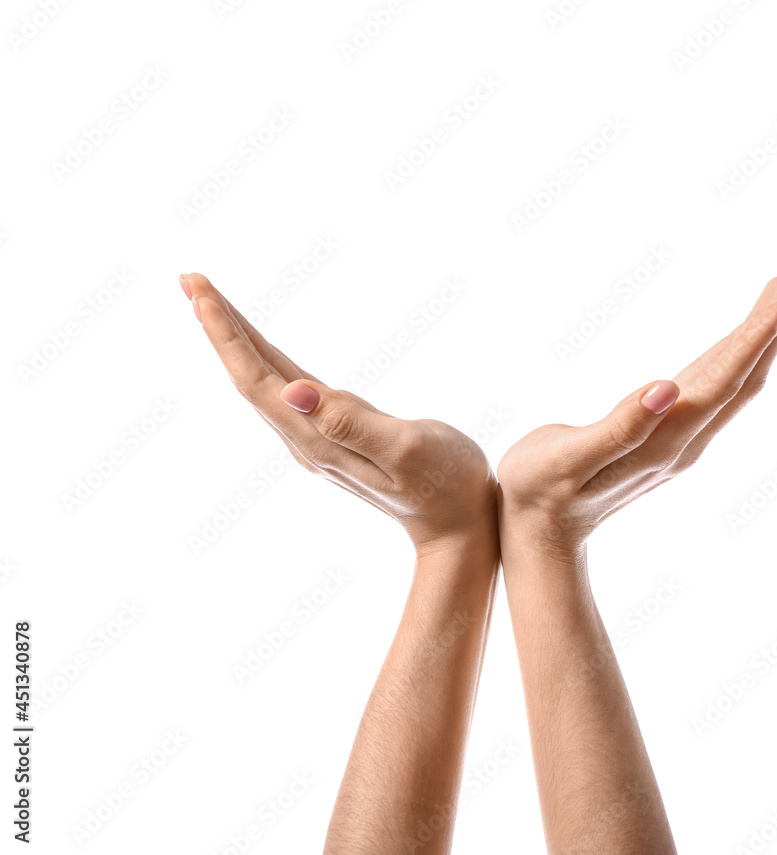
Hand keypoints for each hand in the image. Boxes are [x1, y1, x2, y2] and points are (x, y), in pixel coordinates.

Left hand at [180, 273, 496, 554]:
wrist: (458, 525)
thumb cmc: (445, 484)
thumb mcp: (406, 449)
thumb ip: (351, 422)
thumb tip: (294, 391)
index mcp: (318, 438)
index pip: (256, 380)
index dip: (226, 335)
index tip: (199, 291)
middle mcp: (307, 439)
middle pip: (249, 376)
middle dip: (218, 325)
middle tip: (190, 278)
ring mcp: (318, 438)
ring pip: (264, 381)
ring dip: (236, 340)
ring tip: (210, 302)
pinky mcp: (335, 434)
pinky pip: (286, 388)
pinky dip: (265, 357)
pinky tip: (260, 347)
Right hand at [497, 273, 776, 562]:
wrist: (539, 534)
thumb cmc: (539, 490)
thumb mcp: (568, 458)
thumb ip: (619, 427)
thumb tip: (666, 388)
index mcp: (664, 441)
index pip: (724, 381)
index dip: (755, 336)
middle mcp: (682, 443)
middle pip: (741, 380)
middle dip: (769, 327)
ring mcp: (678, 444)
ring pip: (732, 387)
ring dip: (757, 342)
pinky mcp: (666, 440)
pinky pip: (714, 394)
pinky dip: (733, 360)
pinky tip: (735, 346)